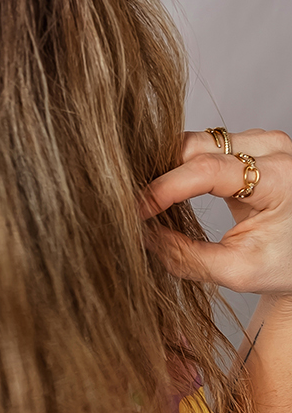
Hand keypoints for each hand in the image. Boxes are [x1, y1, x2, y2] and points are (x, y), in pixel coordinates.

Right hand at [143, 129, 291, 296]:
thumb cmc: (281, 266)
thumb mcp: (235, 270)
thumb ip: (186, 256)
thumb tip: (142, 237)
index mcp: (279, 177)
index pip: (208, 171)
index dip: (164, 188)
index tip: (136, 212)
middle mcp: (272, 148)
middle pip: (199, 145)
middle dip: (161, 174)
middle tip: (136, 207)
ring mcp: (261, 142)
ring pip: (197, 142)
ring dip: (167, 169)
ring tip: (148, 202)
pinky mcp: (249, 147)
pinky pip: (204, 147)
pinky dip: (180, 168)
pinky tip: (166, 192)